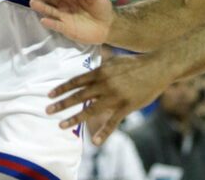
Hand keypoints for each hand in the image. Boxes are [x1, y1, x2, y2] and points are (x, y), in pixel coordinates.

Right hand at [28, 0, 113, 44]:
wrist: (109, 25)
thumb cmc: (103, 7)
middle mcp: (64, 4)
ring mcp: (64, 16)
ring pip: (50, 10)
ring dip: (41, 6)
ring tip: (32, 2)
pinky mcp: (66, 28)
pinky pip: (56, 25)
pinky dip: (50, 23)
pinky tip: (43, 20)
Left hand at [46, 53, 171, 144]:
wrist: (157, 67)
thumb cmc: (135, 63)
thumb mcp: (114, 61)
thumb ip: (100, 69)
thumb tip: (88, 74)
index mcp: (101, 72)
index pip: (76, 81)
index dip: (62, 88)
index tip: (50, 94)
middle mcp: (105, 84)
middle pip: (79, 96)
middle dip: (62, 104)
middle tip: (47, 110)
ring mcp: (115, 97)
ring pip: (91, 110)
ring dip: (75, 118)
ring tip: (61, 125)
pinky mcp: (126, 106)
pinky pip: (113, 122)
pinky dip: (103, 133)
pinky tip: (94, 142)